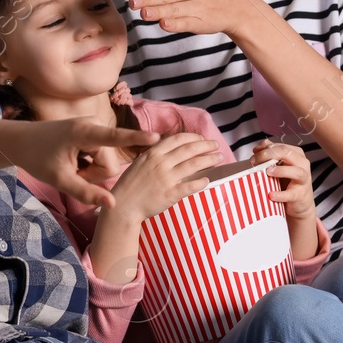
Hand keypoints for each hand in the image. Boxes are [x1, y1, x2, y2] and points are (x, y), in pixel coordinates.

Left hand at [14, 119, 159, 209]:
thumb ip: (86, 193)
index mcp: (84, 133)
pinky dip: (88, 164)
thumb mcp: (59, 180)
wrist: (20, 141)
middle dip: (93, 175)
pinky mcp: (92, 132)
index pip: (115, 137)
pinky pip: (100, 156)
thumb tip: (113, 204)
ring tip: (70, 166)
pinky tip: (72, 161)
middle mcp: (92, 126)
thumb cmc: (37, 158)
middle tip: (70, 173)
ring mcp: (93, 128)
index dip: (137, 138)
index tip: (157, 138)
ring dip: (90, 171)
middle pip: (109, 164)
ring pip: (105, 162)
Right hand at [106, 133, 222, 221]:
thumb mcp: (140, 163)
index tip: (202, 139)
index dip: (193, 137)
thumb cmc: (131, 184)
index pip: (178, 139)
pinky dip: (201, 182)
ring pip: (193, 165)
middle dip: (206, 146)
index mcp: (153, 153)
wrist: (123, 205)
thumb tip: (175, 149)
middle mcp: (160, 163)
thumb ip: (156, 155)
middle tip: (216, 145)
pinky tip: (208, 180)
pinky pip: (190, 186)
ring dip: (209, 160)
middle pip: (189, 150)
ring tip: (219, 158)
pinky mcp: (170, 194)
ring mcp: (166, 178)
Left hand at [249, 139, 316, 222]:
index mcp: (297, 155)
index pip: (281, 147)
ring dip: (280, 171)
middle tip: (254, 161)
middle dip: (268, 155)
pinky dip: (281, 194)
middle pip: (287, 153)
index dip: (266, 148)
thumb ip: (270, 155)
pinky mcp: (300, 195)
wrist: (300, 202)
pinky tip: (271, 194)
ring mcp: (303, 180)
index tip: (254, 154)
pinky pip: (291, 194)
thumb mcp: (280, 166)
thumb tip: (257, 149)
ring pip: (296, 171)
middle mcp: (302, 165)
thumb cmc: (288, 181)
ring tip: (268, 172)